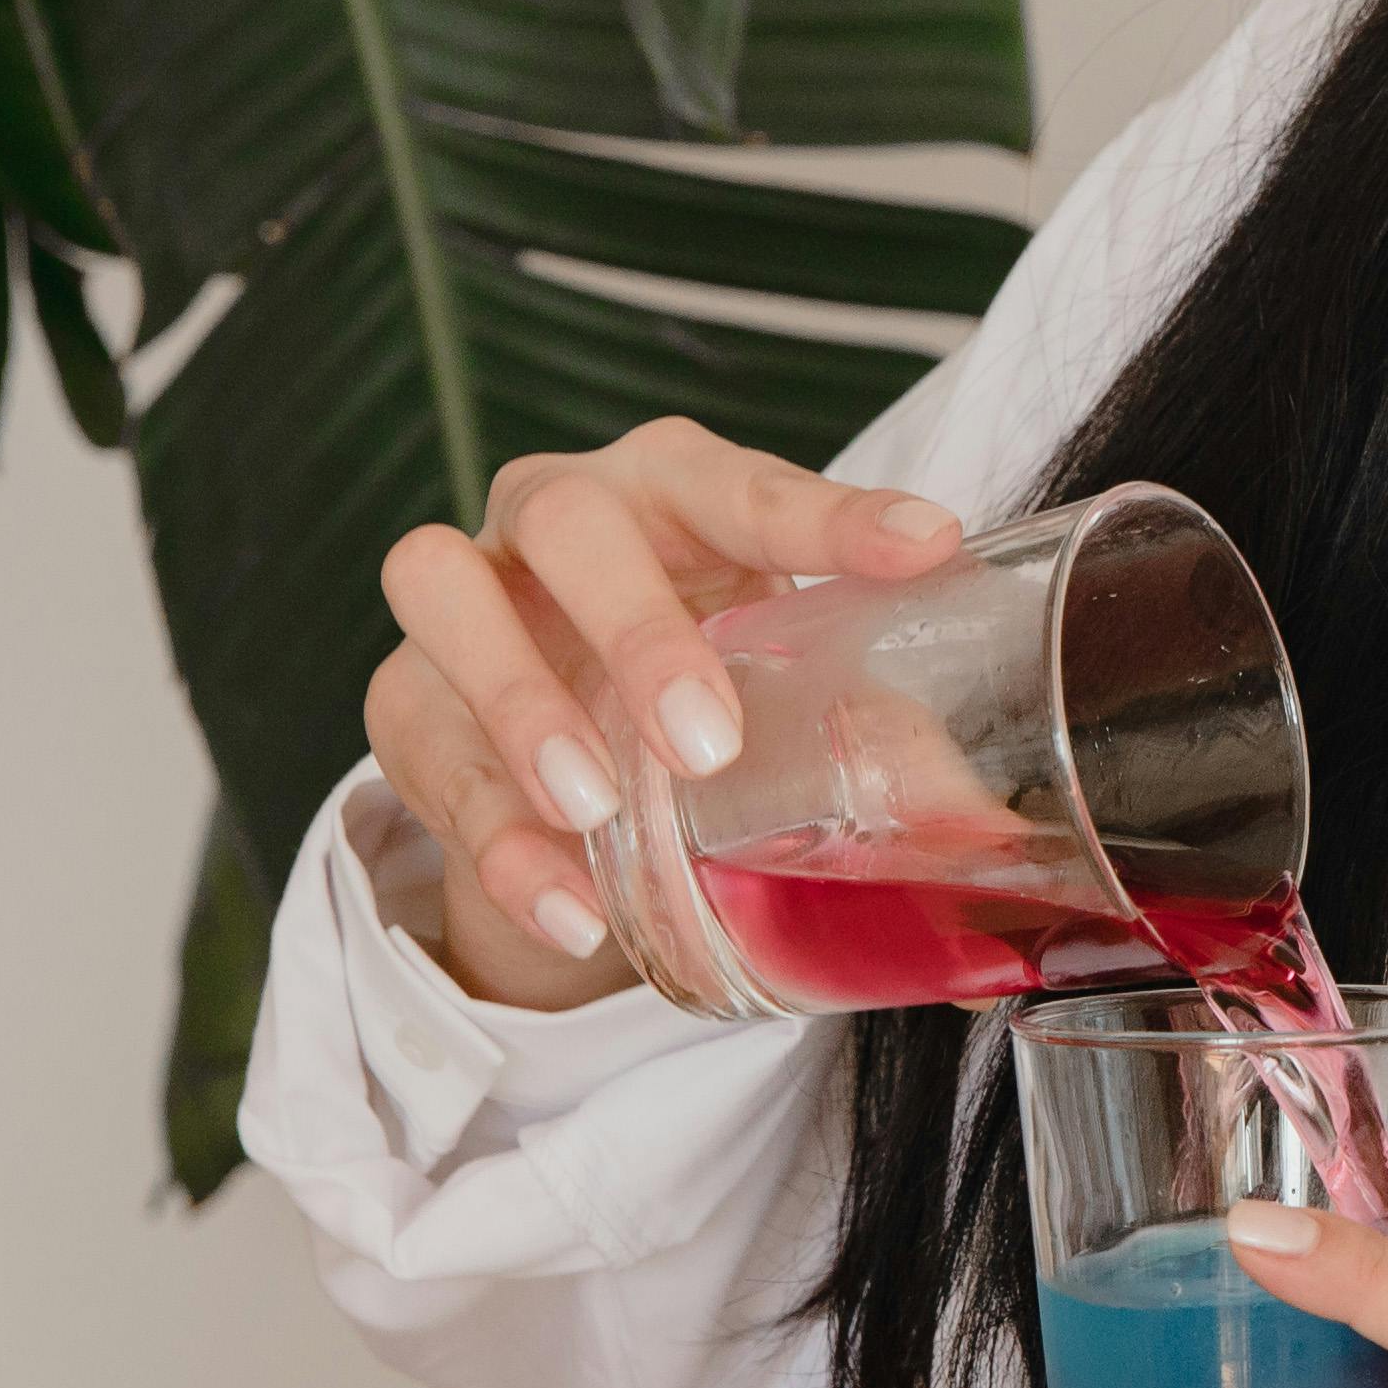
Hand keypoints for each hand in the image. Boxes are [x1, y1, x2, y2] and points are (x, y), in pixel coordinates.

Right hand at [361, 416, 960, 1006]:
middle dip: (634, 627)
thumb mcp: (781, 687)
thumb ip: (866, 726)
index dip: (832, 514)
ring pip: (445, 591)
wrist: (575, 762)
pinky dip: (493, 836)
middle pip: (565, 515)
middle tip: (704, 743)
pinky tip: (567, 904)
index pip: (745, 483)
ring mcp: (466, 594)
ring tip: (598, 811)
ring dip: (523, 706)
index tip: (926, 550)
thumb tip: (982, 814)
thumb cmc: (698, 679)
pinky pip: (423, 746)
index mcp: (670, 489)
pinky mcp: (405, 695)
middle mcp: (553, 516)